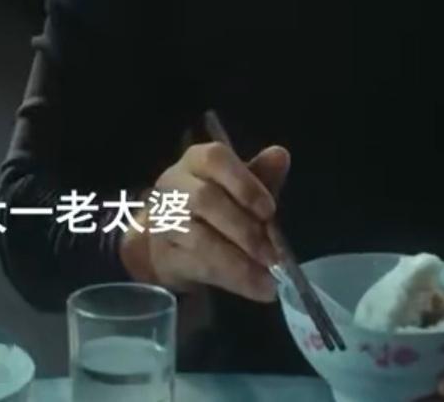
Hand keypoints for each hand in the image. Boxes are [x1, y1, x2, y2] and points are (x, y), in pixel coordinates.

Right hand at [120, 141, 290, 301]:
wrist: (167, 239)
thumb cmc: (211, 206)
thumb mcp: (238, 188)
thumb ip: (260, 176)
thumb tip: (280, 155)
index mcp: (197, 161)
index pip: (215, 159)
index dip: (243, 183)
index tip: (269, 210)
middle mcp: (174, 184)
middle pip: (204, 200)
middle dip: (243, 229)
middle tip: (273, 254)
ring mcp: (164, 220)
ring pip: (199, 238)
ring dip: (238, 261)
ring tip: (269, 278)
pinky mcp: (164, 254)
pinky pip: (197, 266)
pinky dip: (232, 279)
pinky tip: (257, 288)